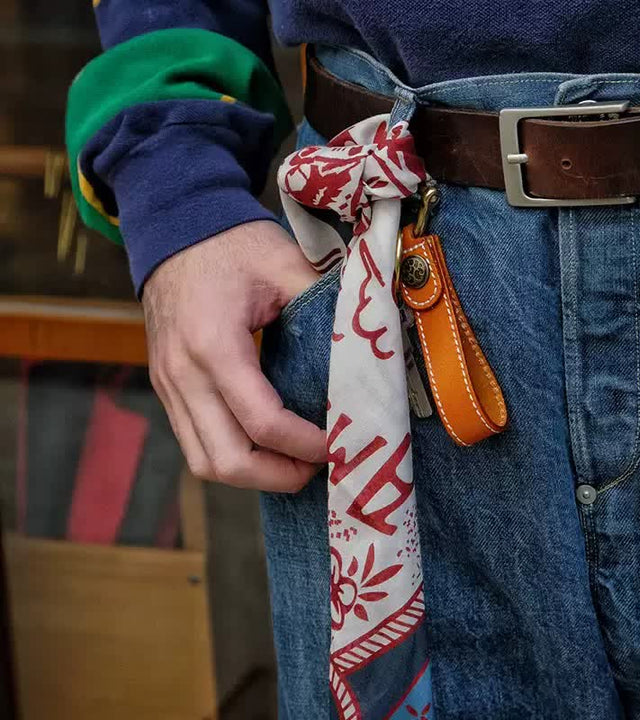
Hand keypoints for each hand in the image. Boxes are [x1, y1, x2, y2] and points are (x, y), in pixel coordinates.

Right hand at [143, 220, 326, 491]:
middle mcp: (183, 374)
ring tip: (294, 464)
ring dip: (253, 475)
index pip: (262, 421)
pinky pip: (195, 443)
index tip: (339, 444)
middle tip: (318, 467)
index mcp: (214, 344)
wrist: (174, 226)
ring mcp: (169, 384)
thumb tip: (365, 347)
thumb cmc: (232, 244)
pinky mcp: (167, 387)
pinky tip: (266, 447)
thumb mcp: (285, 265)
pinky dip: (232, 456)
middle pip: (226, 460)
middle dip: (278, 476)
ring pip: (204, 462)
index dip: (306, 444)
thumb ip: (326, 306)